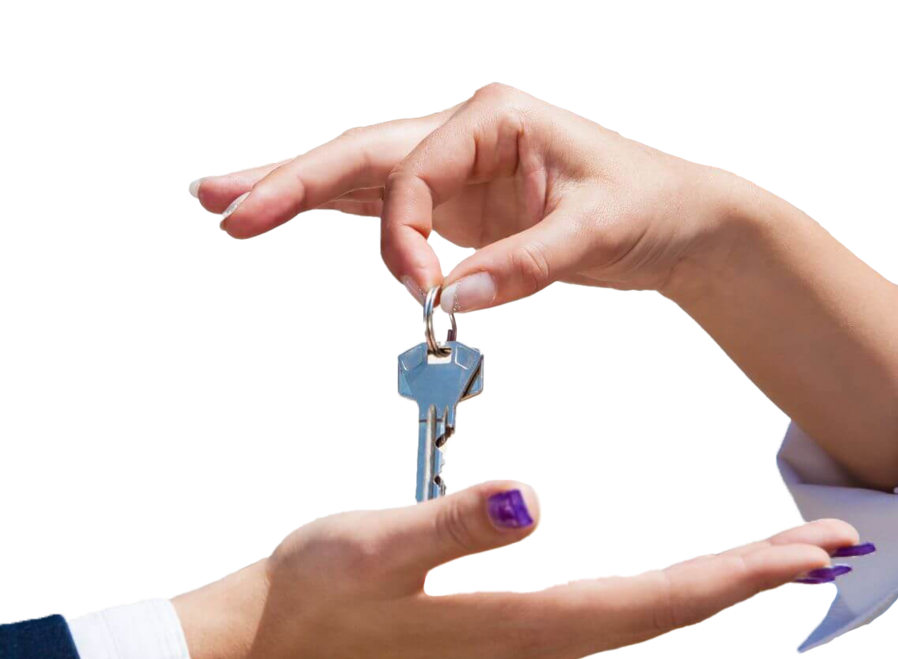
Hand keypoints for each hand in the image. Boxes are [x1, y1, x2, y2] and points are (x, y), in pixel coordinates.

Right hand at [171, 479, 862, 658]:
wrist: (265, 639)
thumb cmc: (312, 591)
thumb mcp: (373, 546)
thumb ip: (451, 524)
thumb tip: (529, 502)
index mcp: (522, 626)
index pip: (654, 598)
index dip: (737, 572)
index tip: (813, 550)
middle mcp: (538, 642)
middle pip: (669, 608)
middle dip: (753, 575)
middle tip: (837, 543)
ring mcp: (524, 638)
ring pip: (646, 611)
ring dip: (718, 581)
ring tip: (785, 556)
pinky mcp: (507, 626)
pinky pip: (613, 607)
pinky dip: (669, 587)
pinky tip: (686, 573)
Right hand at [189, 82, 751, 313]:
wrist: (679, 222)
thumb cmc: (649, 208)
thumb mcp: (597, 234)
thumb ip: (525, 266)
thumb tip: (454, 299)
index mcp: (494, 120)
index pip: (415, 174)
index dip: (404, 236)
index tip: (423, 293)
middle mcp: (462, 135)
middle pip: (359, 156)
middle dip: (290, 182)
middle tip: (225, 208)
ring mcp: (450, 168)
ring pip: (354, 177)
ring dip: (287, 189)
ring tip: (218, 200)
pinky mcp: (451, 206)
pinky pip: (375, 206)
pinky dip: (324, 211)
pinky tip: (271, 210)